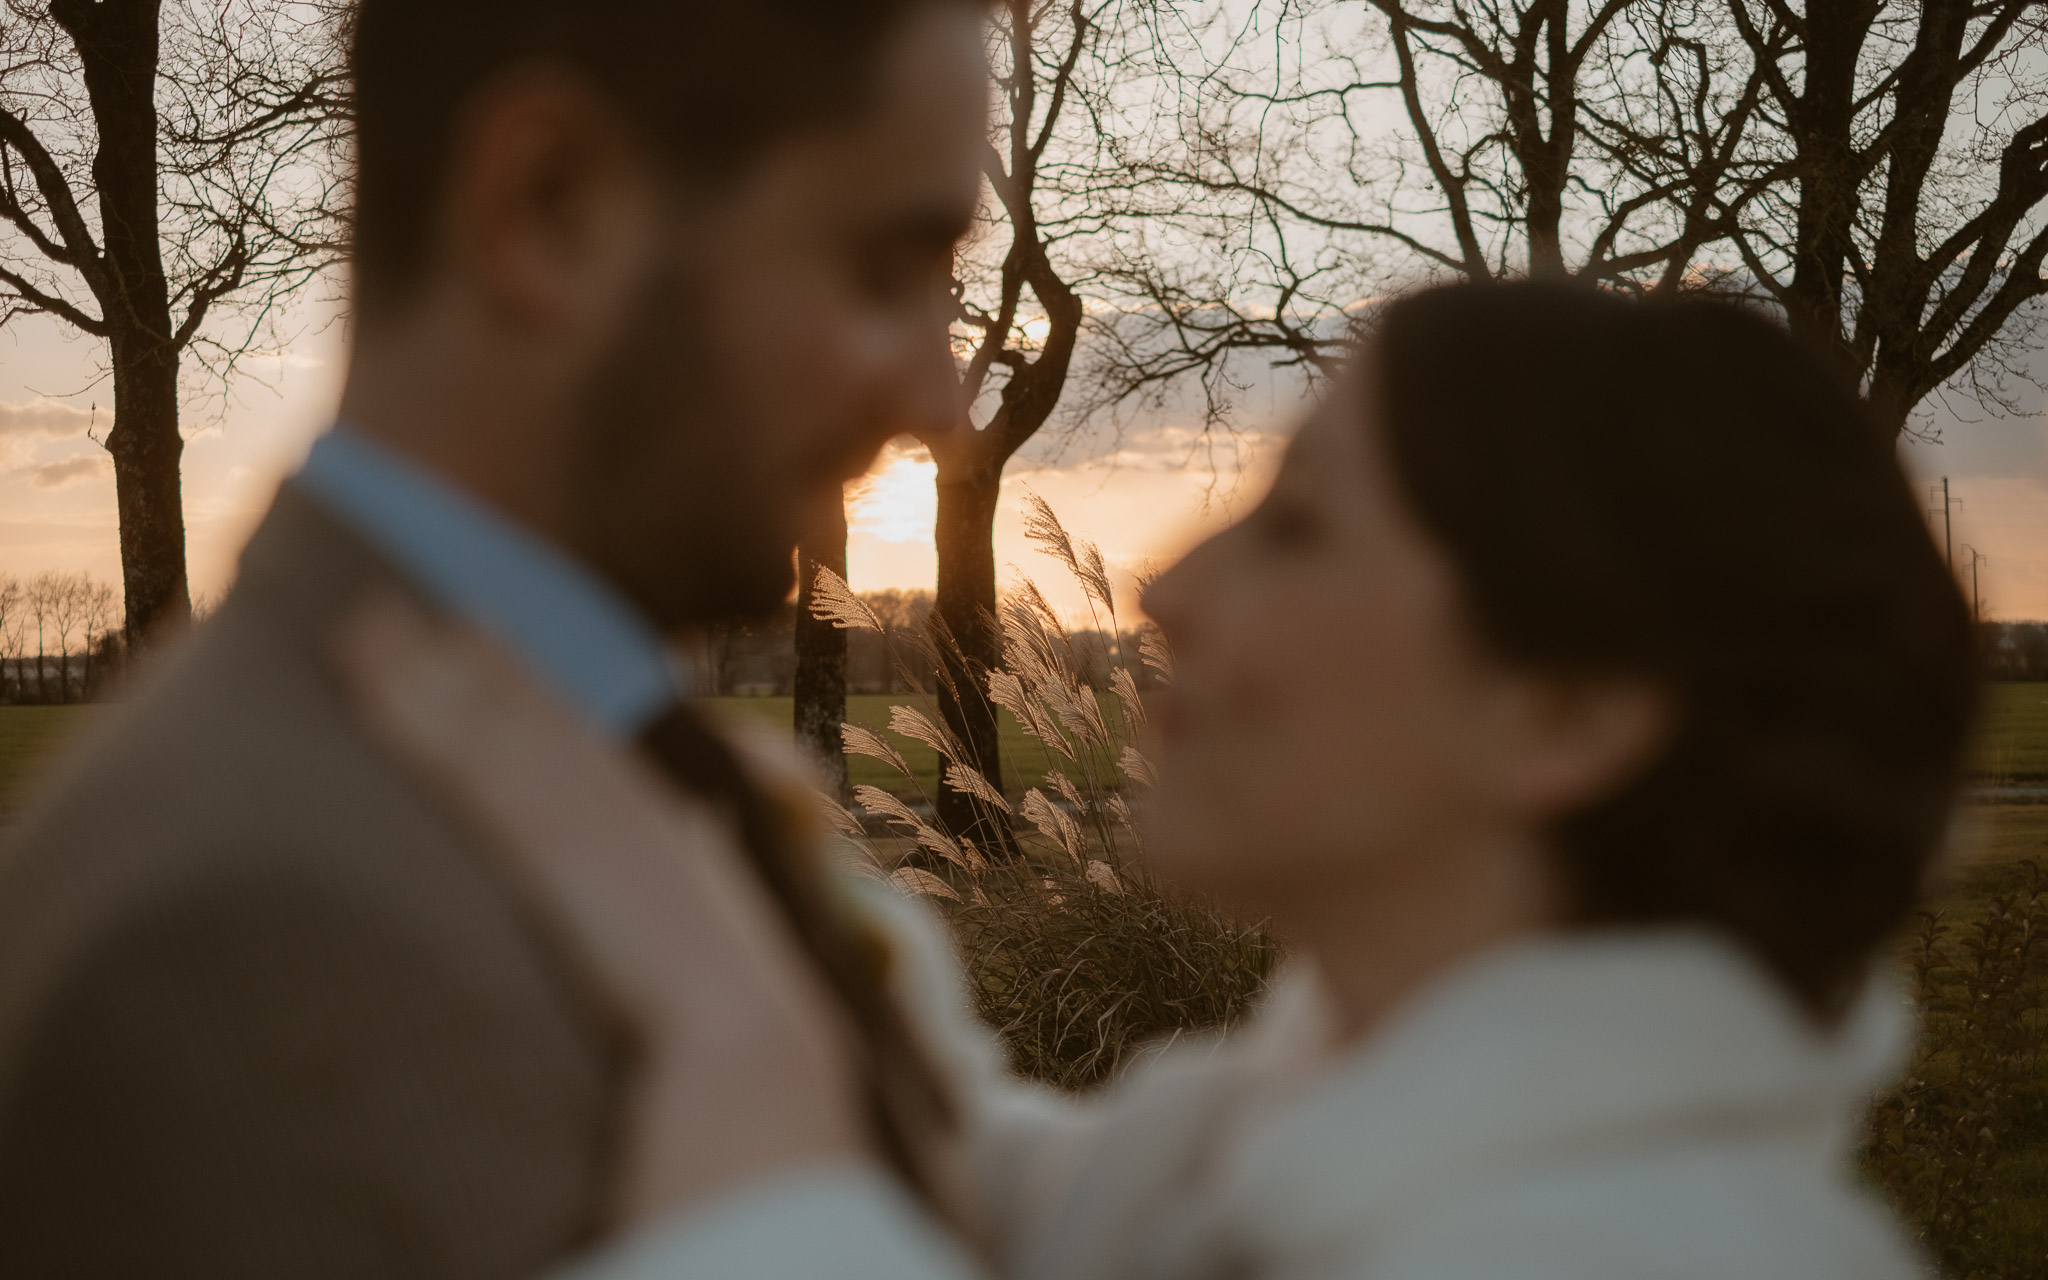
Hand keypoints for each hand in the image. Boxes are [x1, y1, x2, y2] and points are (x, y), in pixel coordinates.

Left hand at [330, 594, 864, 1227]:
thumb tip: (697, 827)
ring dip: (422, 676)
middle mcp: (617, 798)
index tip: (479, 633)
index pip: (577, 734)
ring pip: (491, 728)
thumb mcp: (717, 916)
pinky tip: (366, 690)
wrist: (743, 1043)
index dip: (523, 681)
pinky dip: (415, 724)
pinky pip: (468, 773)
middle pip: (526, 713)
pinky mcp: (547, 848)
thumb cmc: (735, 1009)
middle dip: (462, 662)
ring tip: (358, 629)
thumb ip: (700, 861)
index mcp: (657, 818)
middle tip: (392, 609)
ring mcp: (583, 818)